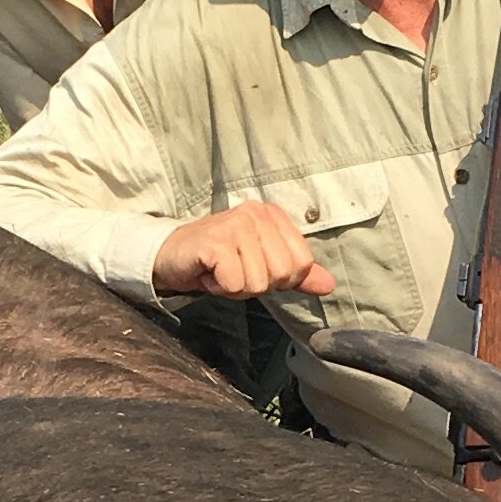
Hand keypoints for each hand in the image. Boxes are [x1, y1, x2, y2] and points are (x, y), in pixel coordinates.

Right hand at [153, 201, 335, 299]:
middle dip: (256, 284)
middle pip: (281, 274)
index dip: (280, 279)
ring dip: (236, 287)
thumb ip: (296, 274)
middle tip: (234, 270)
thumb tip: (329, 285)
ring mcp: (236, 224)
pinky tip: (209, 272)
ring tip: (220, 270)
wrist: (171, 255)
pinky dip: (219, 287)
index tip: (254, 268)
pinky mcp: (216, 242)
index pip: (302, 264)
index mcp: (273, 216)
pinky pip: (234, 284)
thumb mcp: (261, 265)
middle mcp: (257, 214)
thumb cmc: (218, 260)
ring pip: (257, 282)